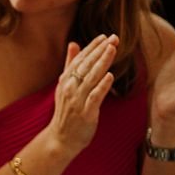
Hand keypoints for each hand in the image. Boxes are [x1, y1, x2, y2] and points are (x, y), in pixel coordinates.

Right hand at [45, 35, 117, 156]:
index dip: (92, 47)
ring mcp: (76, 100)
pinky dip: (102, 86)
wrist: (61, 138)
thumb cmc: (67, 112)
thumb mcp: (65, 86)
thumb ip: (70, 65)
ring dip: (102, 63)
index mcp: (65, 80)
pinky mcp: (85, 112)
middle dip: (100, 51)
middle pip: (85, 65)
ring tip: (112, 49)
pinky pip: (94, 97)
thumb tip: (74, 43)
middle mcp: (69, 88)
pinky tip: (110, 76)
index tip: (104, 36)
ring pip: (90, 78)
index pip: (79, 59)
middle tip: (113, 38)